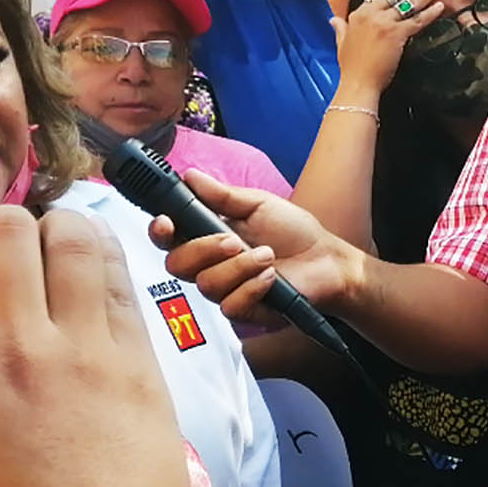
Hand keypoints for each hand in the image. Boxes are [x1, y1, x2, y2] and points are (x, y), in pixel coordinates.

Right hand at [0, 213, 190, 486]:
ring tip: (61, 245)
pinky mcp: (141, 365)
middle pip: (6, 230)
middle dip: (3, 229)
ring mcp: (84, 351)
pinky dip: (106, 269)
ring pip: (74, 237)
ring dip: (62, 230)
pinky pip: (122, 286)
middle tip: (11, 250)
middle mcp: (11, 348)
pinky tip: (100, 280)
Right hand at [147, 170, 362, 324]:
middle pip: (177, 264)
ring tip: (267, 256)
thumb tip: (190, 175)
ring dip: (238, 267)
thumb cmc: (294, 232)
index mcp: (207, 236)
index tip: (167, 222)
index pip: (168, 238)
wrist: (327, 261)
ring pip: (205, 284)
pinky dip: (252, 287)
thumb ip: (222, 195)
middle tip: (234, 239)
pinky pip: (230, 305)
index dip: (159, 232)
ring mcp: (225, 290)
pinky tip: (272, 278)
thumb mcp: (258, 204)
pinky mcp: (243, 311)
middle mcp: (210, 264)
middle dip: (203, 249)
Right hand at [333, 0, 446, 99]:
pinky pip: (416, 21)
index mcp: (359, 13)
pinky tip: (440, 6)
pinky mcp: (395, 34)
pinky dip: (430, 13)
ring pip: (409, 3)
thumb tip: (333, 20)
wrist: (357, 83)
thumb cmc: (351, 67)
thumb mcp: (342, 43)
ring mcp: (383, 23)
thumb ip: (340, 28)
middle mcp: (371, 14)